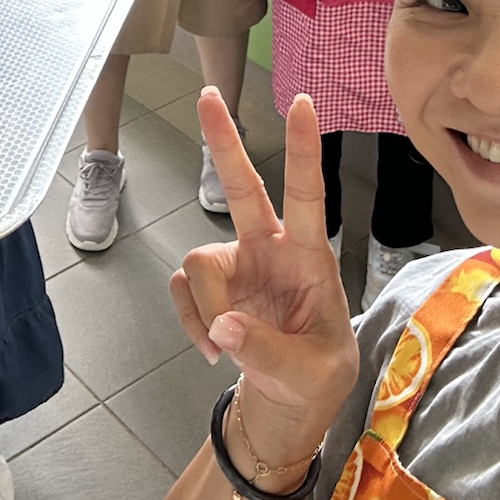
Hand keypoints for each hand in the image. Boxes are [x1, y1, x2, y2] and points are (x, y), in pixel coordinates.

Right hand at [170, 90, 358, 469]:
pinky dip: (193, 324)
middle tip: (207, 94)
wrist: (287, 405)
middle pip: (243, 187)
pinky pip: (183, 291)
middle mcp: (270, 250)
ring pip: (199, 262)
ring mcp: (236, 266)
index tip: (302, 104)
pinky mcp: (210, 286)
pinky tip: (214, 348)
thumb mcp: (311, 375)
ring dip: (205, 308)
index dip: (303, 150)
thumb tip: (223, 326)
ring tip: (225, 347)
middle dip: (224, 141)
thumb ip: (268, 351)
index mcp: (309, 258)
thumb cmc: (316, 376)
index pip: (308, 196)